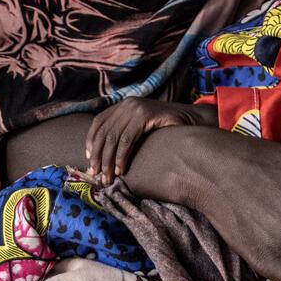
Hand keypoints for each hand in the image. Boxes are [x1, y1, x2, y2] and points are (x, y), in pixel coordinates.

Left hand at [85, 98, 200, 182]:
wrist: (191, 120)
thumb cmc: (166, 129)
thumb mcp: (141, 128)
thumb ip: (125, 132)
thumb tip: (104, 154)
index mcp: (123, 105)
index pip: (98, 122)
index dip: (91, 141)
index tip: (89, 159)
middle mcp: (127, 103)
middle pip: (103, 132)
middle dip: (98, 155)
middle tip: (96, 174)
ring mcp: (136, 107)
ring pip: (113, 137)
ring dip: (108, 160)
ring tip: (108, 177)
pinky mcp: (145, 115)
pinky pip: (127, 139)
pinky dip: (121, 156)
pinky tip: (121, 169)